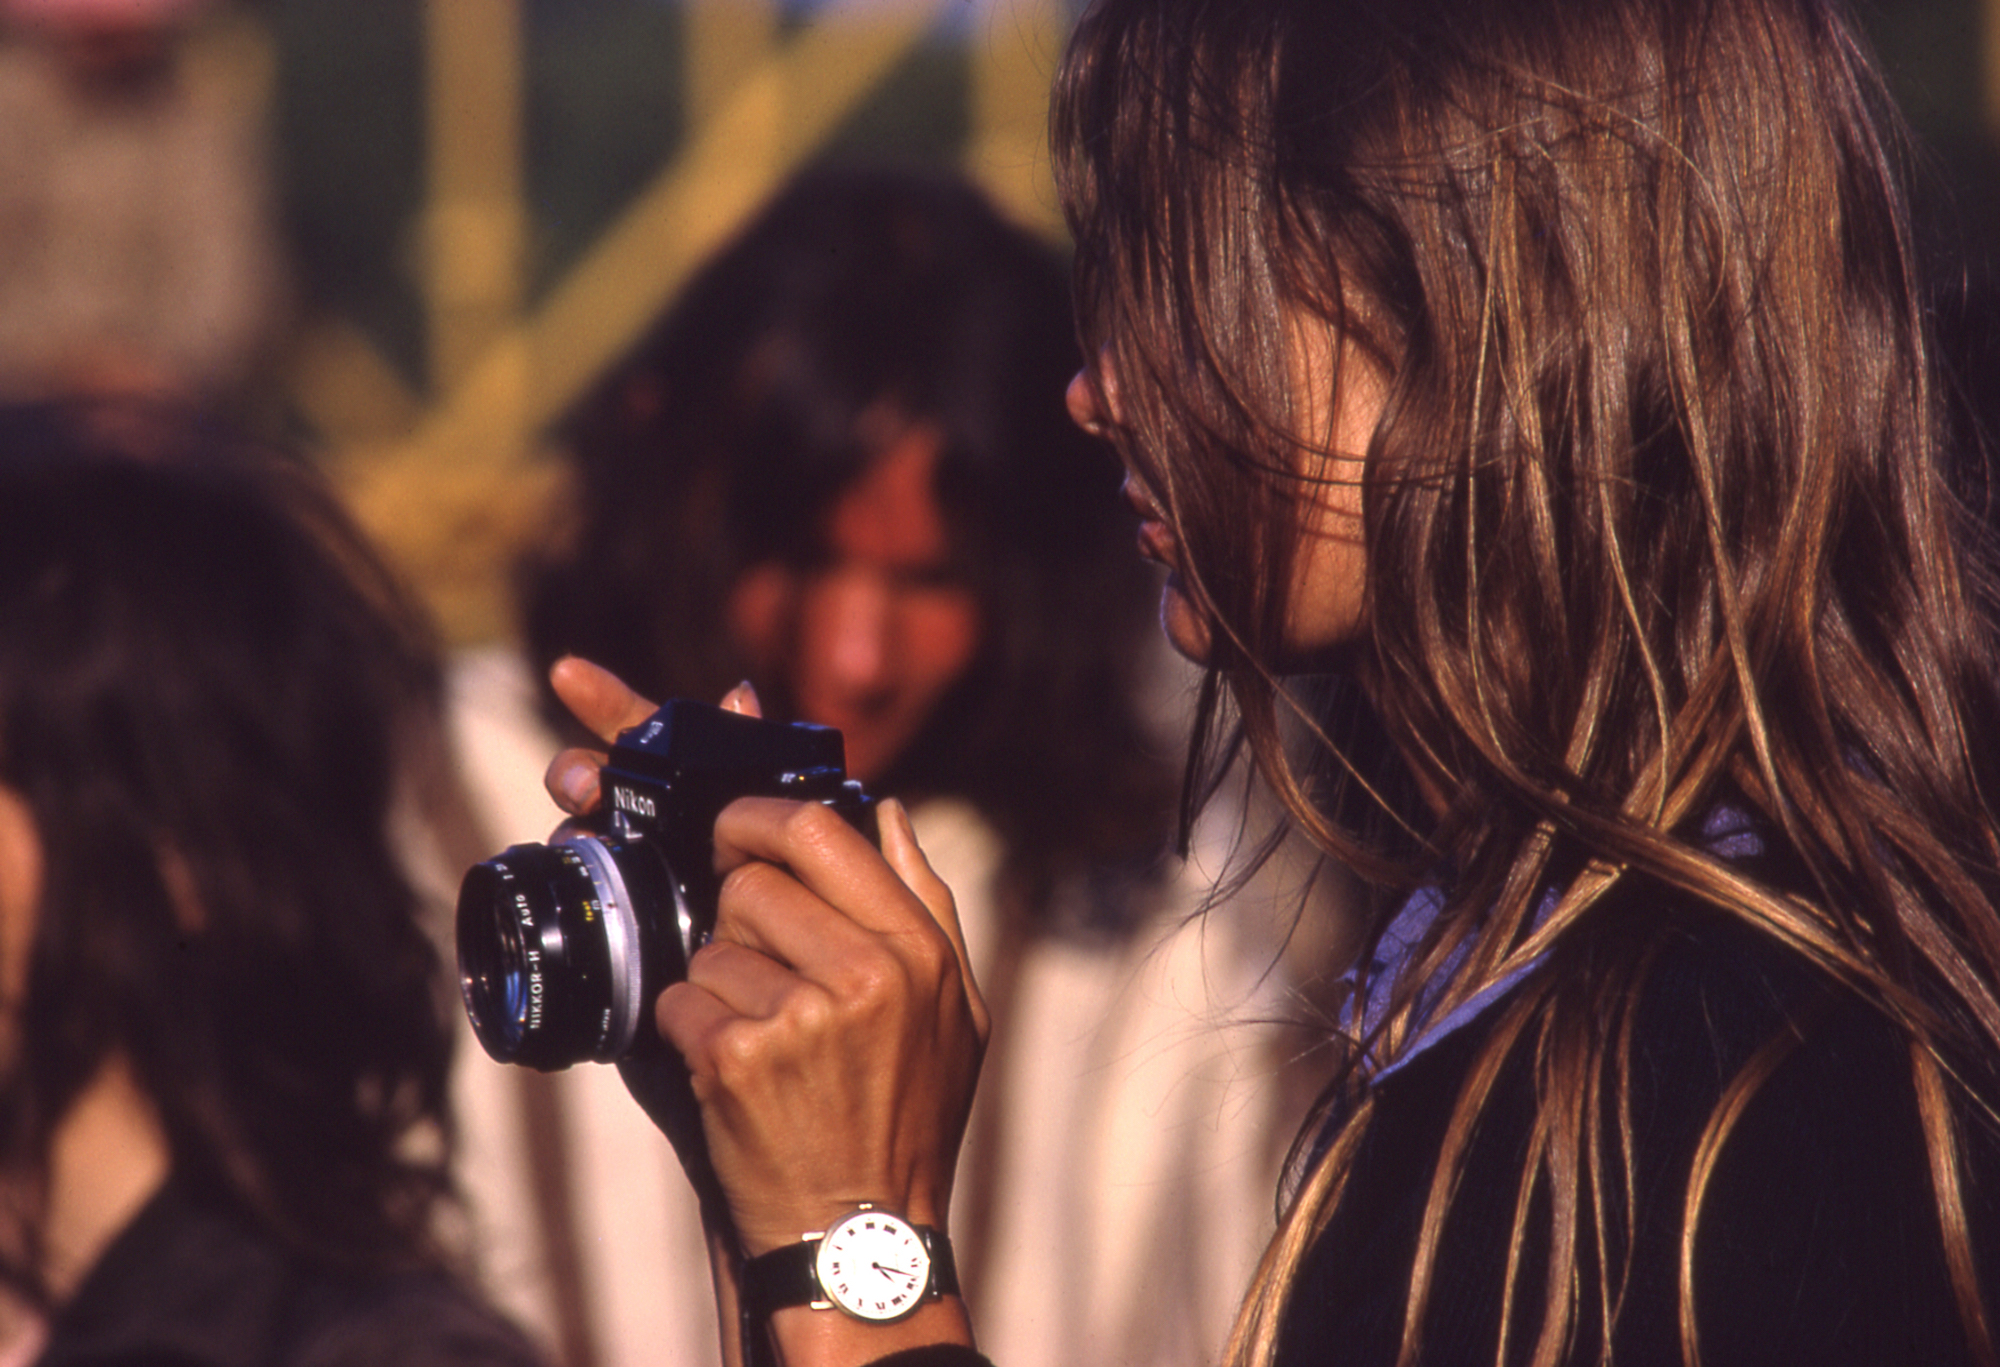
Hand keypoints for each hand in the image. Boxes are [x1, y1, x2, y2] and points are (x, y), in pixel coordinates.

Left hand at [543, 656, 989, 1252]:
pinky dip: (688, 1030)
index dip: (757, 818)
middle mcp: (865, 975)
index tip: (733, 833)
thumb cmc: (908, 1114)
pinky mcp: (738, 1061)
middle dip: (738, 916)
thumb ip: (926, 902)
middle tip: (758, 966)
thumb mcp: (956, 1008)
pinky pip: (679, 1000)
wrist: (860, 1232)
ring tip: (758, 1034)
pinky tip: (730, 1070)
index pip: (819, 830)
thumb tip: (889, 812)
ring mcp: (799, 1018)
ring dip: (718, 984)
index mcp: (916, 950)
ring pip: (710, 945)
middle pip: (750, 883)